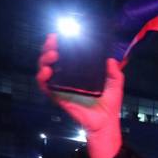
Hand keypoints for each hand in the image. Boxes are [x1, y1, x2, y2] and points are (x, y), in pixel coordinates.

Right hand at [36, 34, 124, 157]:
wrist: (106, 122)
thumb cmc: (109, 104)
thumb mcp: (115, 84)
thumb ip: (114, 71)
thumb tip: (110, 59)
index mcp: (78, 72)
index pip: (65, 55)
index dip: (59, 44)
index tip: (58, 35)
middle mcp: (67, 77)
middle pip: (51, 59)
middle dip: (48, 47)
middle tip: (53, 41)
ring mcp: (61, 86)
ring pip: (44, 69)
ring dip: (44, 59)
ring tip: (52, 54)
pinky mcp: (58, 96)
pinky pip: (45, 86)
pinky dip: (42, 78)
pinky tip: (47, 71)